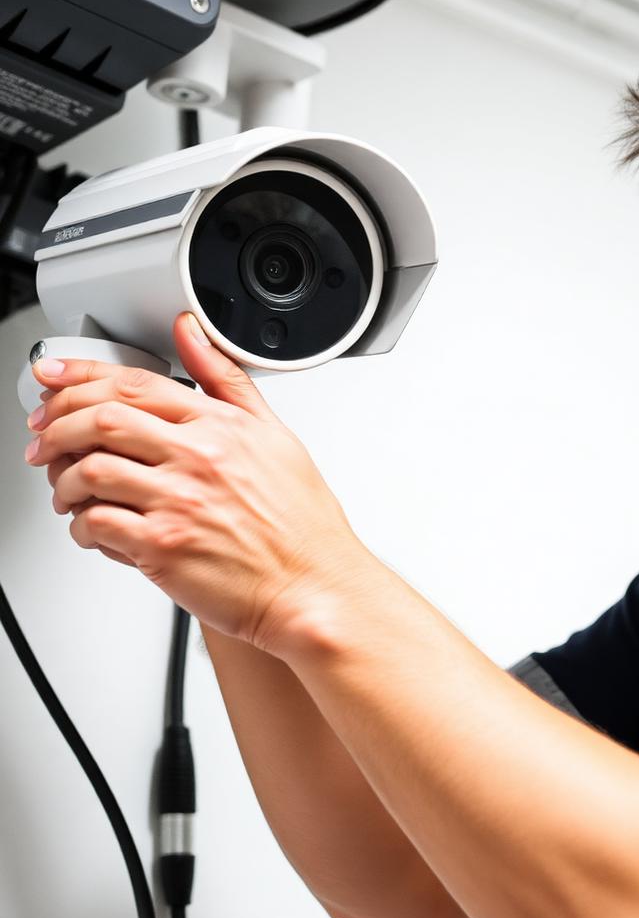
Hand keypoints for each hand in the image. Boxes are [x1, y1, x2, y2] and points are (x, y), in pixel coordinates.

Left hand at [23, 312, 363, 654]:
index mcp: (221, 426)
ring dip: (62, 479)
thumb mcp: (275, 435)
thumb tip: (192, 331)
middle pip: (102, 420)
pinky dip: (80, 526)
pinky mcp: (163, 548)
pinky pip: (97, 525)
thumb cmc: (300, 524)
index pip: (135, 385)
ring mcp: (179, 502)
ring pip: (90, 471)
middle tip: (45, 437)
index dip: (81, 377)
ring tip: (65, 490)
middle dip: (58, 424)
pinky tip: (91, 528)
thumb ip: (226, 380)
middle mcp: (198, 458)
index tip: (54, 380)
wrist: (313, 587)